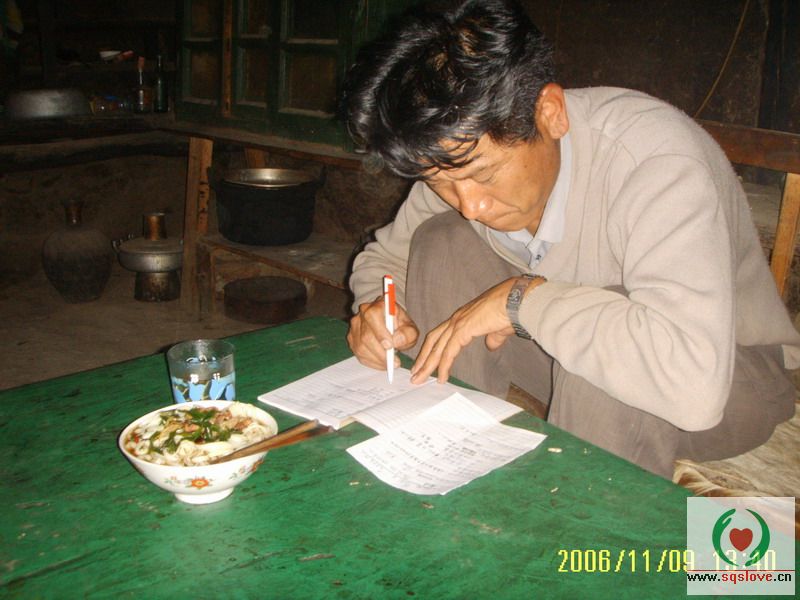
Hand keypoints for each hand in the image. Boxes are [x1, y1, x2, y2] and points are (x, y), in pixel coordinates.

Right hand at [347, 295, 418, 371]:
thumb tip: (396, 342)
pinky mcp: (352, 338)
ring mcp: (355, 327)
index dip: (380, 334)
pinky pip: (358, 354)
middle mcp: (362, 314)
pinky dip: (371, 362)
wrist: (389, 321)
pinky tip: (382, 363)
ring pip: (361, 347)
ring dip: (377, 360)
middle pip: (366, 337)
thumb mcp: (410, 327)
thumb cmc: (399, 324)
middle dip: (381, 353)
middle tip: (394, 363)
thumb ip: (407, 333)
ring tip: (390, 364)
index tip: (391, 347)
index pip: (372, 317)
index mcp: (377, 306)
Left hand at [410, 277, 534, 383]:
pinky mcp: (463, 329)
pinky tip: (441, 377)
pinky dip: (444, 365)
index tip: (426, 362)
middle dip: (423, 359)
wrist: (516, 300)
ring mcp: (458, 323)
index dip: (431, 349)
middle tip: (415, 374)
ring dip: (427, 365)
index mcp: (463, 317)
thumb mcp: (498, 328)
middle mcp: (457, 319)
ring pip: (437, 348)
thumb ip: (492, 338)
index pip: (440, 335)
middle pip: (433, 341)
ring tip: (420, 379)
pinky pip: (449, 351)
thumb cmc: (511, 310)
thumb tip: (491, 346)